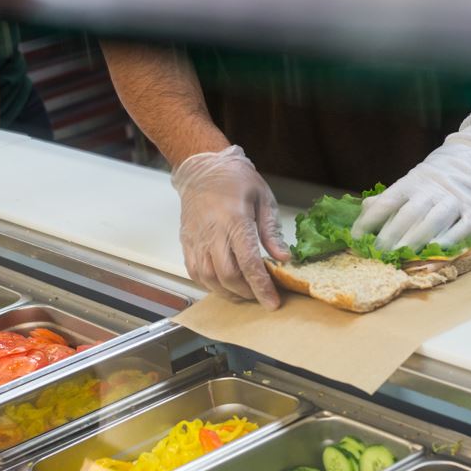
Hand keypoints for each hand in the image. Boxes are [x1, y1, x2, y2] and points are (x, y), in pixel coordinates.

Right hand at [170, 146, 289, 308]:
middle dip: (247, 293)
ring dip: (228, 293)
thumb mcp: (263, 199)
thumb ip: (271, 231)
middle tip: (262, 296)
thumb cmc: (235, 180)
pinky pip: (195, 273)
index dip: (261, 287)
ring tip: (245, 293)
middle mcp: (212, 233)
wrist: (203, 167)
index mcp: (234, 220)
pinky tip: (224, 285)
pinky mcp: (187, 242)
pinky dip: (210, 285)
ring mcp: (196, 239)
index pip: (248, 262)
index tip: (272, 303)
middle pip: (228, 276)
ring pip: (209, 279)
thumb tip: (284, 258)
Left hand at [351, 92, 470, 250]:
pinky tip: (436, 251)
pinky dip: (448, 240)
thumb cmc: (443, 175)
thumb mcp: (415, 180)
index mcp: (413, 182)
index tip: (356, 238)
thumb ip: (392, 196)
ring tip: (401, 257)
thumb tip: (365, 210)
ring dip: (415, 240)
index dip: (370, 220)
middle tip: (378, 254)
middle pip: (408, 214)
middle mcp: (432, 190)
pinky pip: (461, 228)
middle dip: (390, 236)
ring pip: (432, 222)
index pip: (387, 201)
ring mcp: (455, 200)